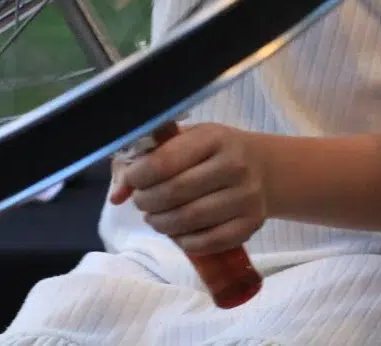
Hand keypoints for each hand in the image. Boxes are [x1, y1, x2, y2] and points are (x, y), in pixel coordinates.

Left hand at [110, 123, 268, 255]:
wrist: (264, 168)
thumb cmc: (213, 152)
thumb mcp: (184, 142)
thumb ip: (144, 160)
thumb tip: (116, 196)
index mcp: (213, 137)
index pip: (165, 161)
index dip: (138, 176)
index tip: (132, 181)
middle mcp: (234, 165)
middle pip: (174, 193)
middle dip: (147, 201)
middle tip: (143, 202)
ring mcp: (246, 196)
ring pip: (190, 220)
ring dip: (162, 223)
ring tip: (156, 217)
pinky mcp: (251, 224)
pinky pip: (209, 242)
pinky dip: (185, 242)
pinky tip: (178, 233)